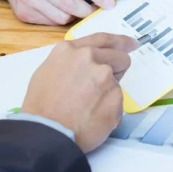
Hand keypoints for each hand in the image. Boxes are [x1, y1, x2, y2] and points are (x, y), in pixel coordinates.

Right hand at [0, 0, 114, 24]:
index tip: (109, 4)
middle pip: (68, 3)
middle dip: (86, 10)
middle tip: (93, 10)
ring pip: (60, 17)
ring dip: (72, 15)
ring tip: (72, 7)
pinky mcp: (22, 12)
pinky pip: (49, 22)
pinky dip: (58, 18)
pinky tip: (55, 9)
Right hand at [21, 33, 138, 152]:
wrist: (47, 132)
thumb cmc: (41, 107)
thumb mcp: (48, 71)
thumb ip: (71, 63)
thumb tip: (85, 67)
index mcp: (71, 50)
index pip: (103, 39)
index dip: (121, 41)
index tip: (132, 44)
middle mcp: (90, 58)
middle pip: (120, 57)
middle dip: (118, 69)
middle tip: (104, 86)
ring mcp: (105, 76)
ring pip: (117, 83)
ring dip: (108, 92)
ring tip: (89, 108)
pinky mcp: (116, 96)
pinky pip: (117, 102)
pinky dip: (109, 109)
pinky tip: (93, 118)